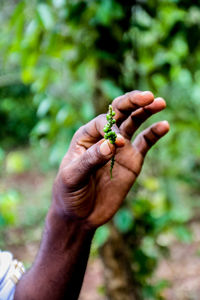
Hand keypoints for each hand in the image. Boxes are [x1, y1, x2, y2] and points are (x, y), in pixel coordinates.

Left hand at [52, 91, 168, 228]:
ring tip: (160, 102)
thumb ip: (91, 160)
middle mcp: (104, 138)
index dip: (112, 128)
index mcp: (86, 137)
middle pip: (119, 113)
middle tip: (148, 96)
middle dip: (132, 102)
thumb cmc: (69, 193)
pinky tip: (164, 126)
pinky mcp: (132, 160)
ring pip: (134, 123)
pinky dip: (154, 133)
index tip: (118, 144)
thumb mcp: (73, 176)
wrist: (80, 215)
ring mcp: (120, 148)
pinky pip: (146, 143)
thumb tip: (111, 144)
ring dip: (146, 111)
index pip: (102, 122)